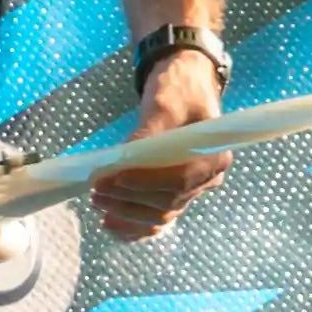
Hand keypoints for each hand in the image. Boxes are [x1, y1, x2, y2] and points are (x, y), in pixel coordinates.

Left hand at [95, 50, 227, 241]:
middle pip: (168, 202)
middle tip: (97, 189)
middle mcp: (208, 179)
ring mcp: (192, 189)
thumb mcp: (164, 104)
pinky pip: (158, 218)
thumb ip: (146, 135)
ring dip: (127, 214)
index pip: (179, 180)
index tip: (113, 178)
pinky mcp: (176, 193)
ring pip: (160, 215)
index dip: (144, 183)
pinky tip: (112, 226)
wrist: (185, 85)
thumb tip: (121, 163)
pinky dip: (134, 227)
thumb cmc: (179, 89)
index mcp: (214, 156)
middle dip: (129, 199)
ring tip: (99, 203)